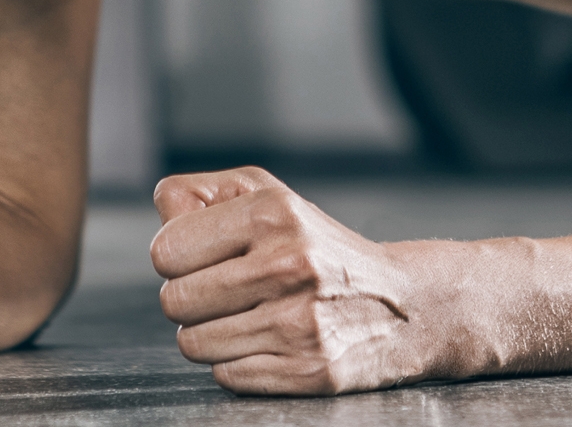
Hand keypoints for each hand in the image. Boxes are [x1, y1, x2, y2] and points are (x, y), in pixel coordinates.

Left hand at [151, 167, 431, 395]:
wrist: (408, 304)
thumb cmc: (321, 248)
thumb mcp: (270, 198)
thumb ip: (202, 196)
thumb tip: (163, 211)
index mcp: (274, 214)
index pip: (166, 251)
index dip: (180, 259)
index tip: (210, 259)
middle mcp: (290, 265)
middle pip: (173, 301)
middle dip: (193, 300)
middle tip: (232, 293)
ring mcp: (302, 323)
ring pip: (193, 344)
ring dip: (213, 335)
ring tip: (253, 317)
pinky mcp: (311, 371)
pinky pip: (226, 376)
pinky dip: (240, 364)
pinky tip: (273, 344)